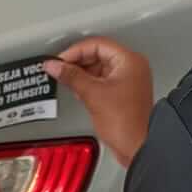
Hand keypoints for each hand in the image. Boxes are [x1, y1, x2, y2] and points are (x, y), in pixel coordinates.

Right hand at [44, 39, 152, 166]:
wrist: (137, 148)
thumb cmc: (126, 124)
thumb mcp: (92, 94)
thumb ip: (71, 76)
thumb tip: (55, 65)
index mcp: (129, 61)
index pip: (97, 44)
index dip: (75, 51)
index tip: (59, 60)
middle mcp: (132, 68)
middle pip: (98, 54)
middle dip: (77, 62)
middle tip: (60, 69)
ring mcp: (128, 81)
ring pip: (99, 68)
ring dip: (81, 73)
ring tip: (67, 80)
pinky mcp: (123, 94)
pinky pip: (102, 81)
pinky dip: (88, 84)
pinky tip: (78, 90)